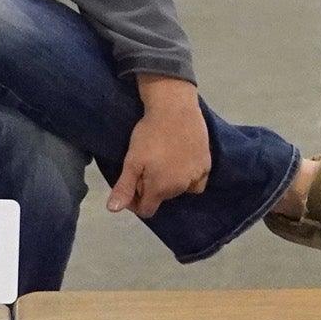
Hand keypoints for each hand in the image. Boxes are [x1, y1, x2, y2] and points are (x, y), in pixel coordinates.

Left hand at [110, 76, 209, 217]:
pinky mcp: (207, 164)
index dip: (136, 202)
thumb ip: (124, 187)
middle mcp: (180, 188)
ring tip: (163, 160)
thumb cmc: (150, 134)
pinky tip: (182, 161)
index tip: (133, 184)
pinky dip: (189, 176)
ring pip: (180, 189)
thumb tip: (113, 210)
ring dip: (170, 181)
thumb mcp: (132, 160)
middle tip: (147, 165)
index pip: (147, 210)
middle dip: (152, 188)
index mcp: (160, 189)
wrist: (175, 108)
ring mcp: (196, 177)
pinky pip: (197, 180)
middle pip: (163, 198)